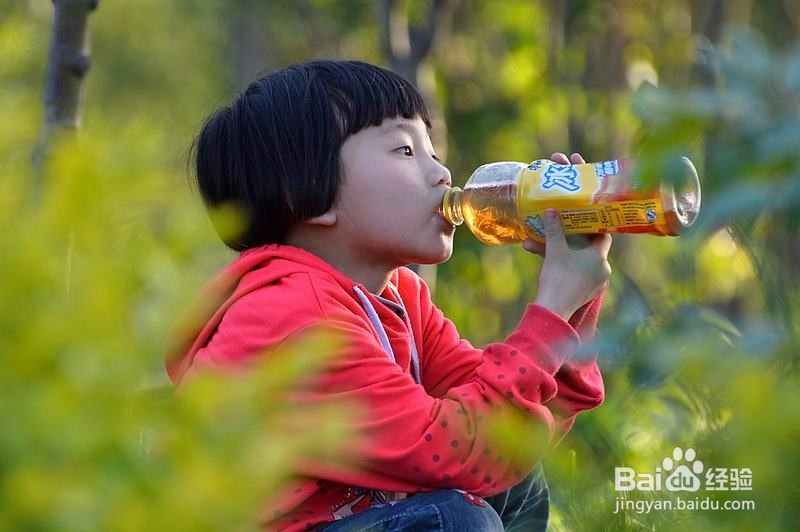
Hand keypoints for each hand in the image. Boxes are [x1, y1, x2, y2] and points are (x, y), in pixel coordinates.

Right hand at [524, 152, 611, 319]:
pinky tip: (552, 263)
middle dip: (575, 240)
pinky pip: (580, 274)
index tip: (584, 219)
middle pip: (591, 248)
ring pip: (583, 262)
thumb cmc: (557, 278)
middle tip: (564, 230)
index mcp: (600, 258)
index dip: (594, 226)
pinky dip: (568, 267)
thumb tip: (552, 210)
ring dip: (568, 254)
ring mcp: (596, 284)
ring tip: (550, 249)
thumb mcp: (554, 251)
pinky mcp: (586, 294)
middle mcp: (603, 270)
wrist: (553, 310)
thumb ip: (554, 230)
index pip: (604, 235)